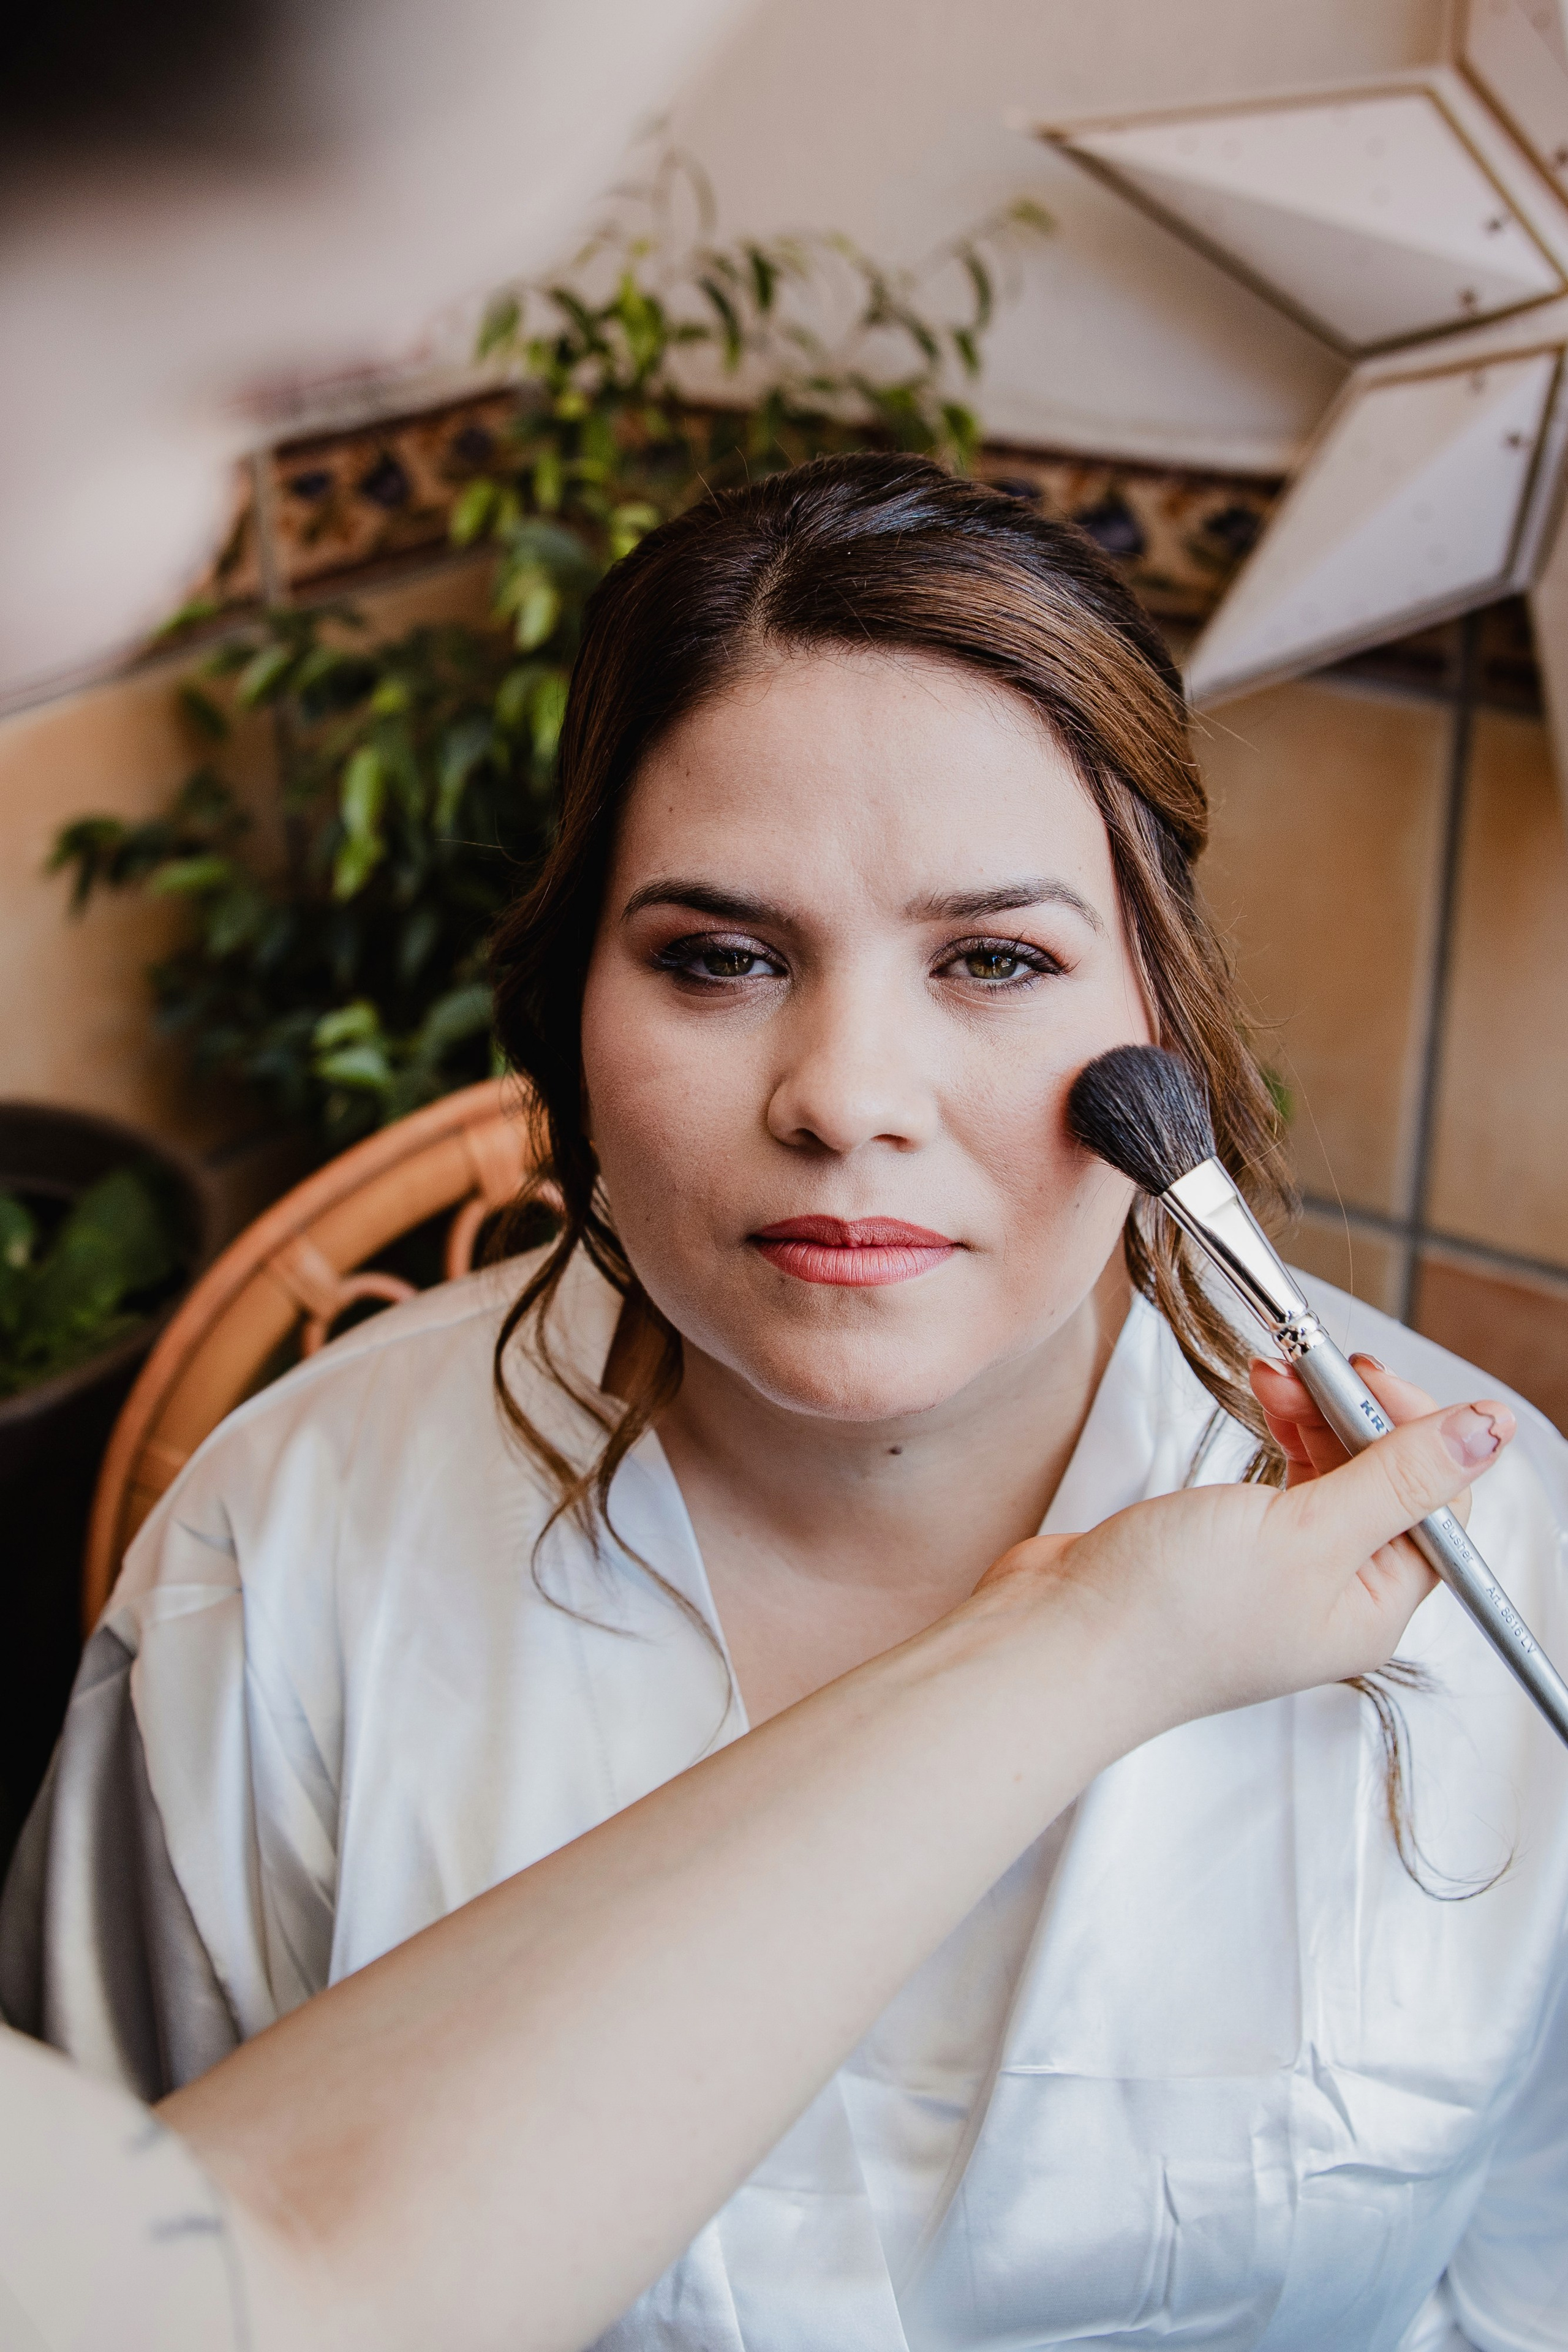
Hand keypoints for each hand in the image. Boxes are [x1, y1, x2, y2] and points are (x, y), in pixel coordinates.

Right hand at [973, 1385, 1515, 1745]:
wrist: (1061, 1644)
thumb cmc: (1171, 1615)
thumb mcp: (1306, 1532)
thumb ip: (1400, 1476)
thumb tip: (1491, 1431)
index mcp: (1375, 1607)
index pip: (1439, 1500)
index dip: (1413, 1426)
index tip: (1365, 1375)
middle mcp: (1336, 1594)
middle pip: (1388, 1481)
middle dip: (1357, 1412)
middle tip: (1315, 1365)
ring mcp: (1281, 1573)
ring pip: (1335, 1473)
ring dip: (1316, 1414)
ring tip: (1276, 1373)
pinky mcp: (1230, 1551)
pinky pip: (1285, 1480)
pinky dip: (1281, 1434)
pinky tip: (1262, 1404)